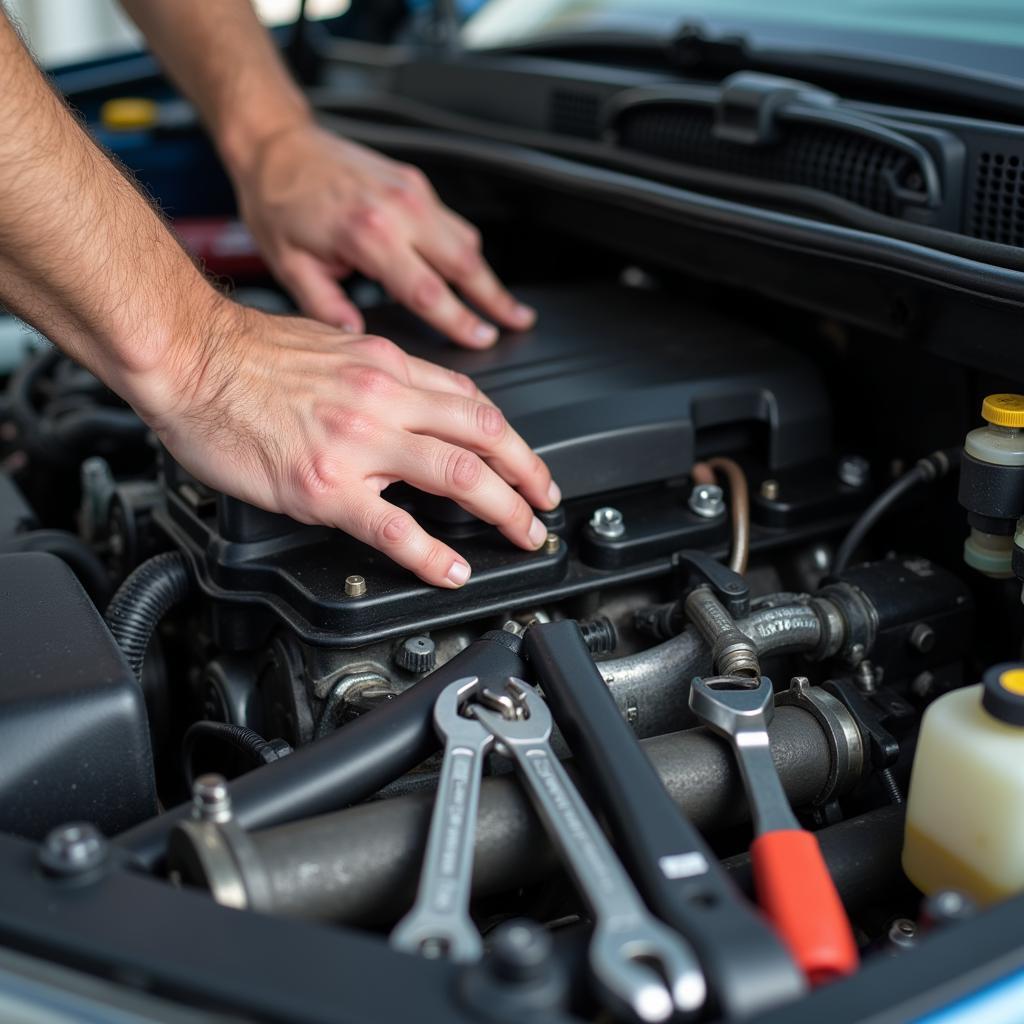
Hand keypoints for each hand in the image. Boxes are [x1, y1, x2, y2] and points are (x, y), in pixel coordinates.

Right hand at [140, 298, 559, 586]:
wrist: (187, 356)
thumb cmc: (246, 352)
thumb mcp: (332, 343)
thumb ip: (378, 374)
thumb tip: (410, 398)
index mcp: (387, 366)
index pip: (471, 402)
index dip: (510, 438)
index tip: (525, 462)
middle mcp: (384, 399)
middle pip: (484, 435)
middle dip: (528, 474)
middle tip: (545, 503)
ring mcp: (358, 444)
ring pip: (457, 475)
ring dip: (504, 509)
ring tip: (523, 535)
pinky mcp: (325, 486)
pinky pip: (394, 527)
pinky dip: (432, 554)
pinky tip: (451, 570)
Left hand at [230, 123, 535, 346]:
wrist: (278, 145)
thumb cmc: (279, 202)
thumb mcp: (291, 265)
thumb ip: (327, 307)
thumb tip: (357, 336)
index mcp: (367, 234)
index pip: (427, 290)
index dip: (459, 320)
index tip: (481, 339)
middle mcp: (398, 208)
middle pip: (464, 262)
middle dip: (495, 298)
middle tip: (518, 322)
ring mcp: (411, 191)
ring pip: (466, 239)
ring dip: (489, 275)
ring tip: (507, 305)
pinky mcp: (414, 181)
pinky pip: (452, 221)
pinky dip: (468, 250)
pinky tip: (472, 271)